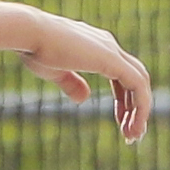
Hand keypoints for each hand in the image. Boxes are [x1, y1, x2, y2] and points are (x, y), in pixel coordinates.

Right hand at [16, 13, 151, 143]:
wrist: (29, 33)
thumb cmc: (35, 50)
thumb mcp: (55, 72)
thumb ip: (72, 83)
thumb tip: (84, 99)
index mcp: (97, 47)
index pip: (122, 75)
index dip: (124, 101)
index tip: (121, 123)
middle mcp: (109, 46)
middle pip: (135, 79)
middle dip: (136, 108)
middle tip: (131, 134)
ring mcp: (112, 51)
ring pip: (140, 82)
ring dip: (141, 111)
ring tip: (133, 136)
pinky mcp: (111, 59)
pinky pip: (137, 84)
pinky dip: (141, 106)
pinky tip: (134, 125)